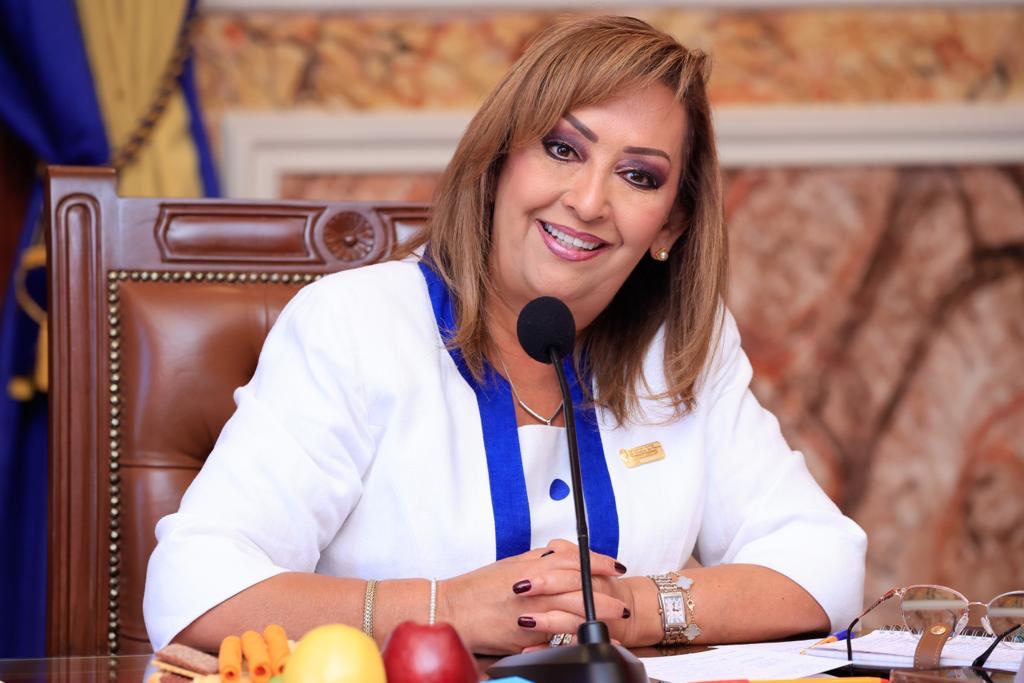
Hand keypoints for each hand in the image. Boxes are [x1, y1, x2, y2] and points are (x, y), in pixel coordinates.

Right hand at [438, 539, 630, 653]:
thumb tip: (559, 555)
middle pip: (578, 587)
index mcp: (529, 567)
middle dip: (605, 592)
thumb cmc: (476, 589)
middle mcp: (532, 588)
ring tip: (615, 618)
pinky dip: (573, 634)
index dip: (598, 562)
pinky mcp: (523, 636)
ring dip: (597, 614)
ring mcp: (529, 613)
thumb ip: (536, 561)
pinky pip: (554, 635)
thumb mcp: (509, 565)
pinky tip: (587, 635)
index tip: (615, 566)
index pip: (572, 560)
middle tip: (622, 598)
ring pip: (571, 611)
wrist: (449, 609)